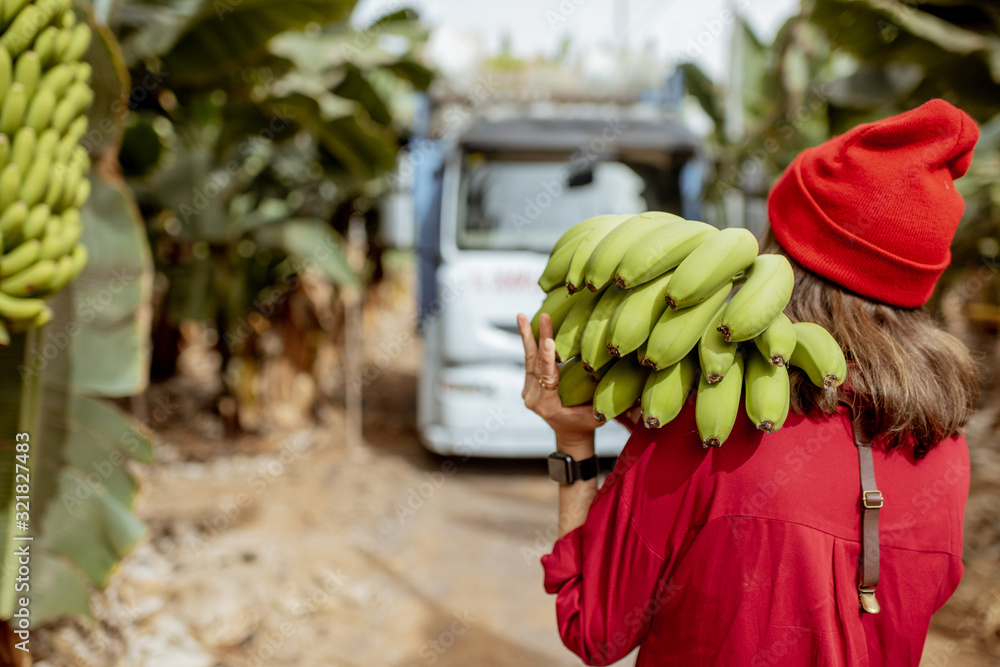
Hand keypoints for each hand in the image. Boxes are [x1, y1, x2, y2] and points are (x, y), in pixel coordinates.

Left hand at [517, 311, 602, 451]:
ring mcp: (528, 390)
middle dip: (539, 338)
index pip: (548, 379)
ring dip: (527, 336)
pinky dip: (529, 342)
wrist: (570, 434)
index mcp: (549, 406)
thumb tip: (628, 384)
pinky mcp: (528, 383)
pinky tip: (526, 324)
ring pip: (528, 359)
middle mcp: (533, 398)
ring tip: (521, 315)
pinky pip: (529, 361)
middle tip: (543, 317)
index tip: (549, 341)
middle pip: (536, 364)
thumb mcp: (597, 416)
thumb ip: (604, 401)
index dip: (548, 360)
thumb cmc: (587, 424)